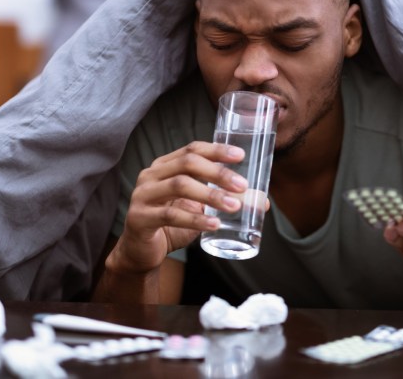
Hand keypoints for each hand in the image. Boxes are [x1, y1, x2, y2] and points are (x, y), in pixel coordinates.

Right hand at [106, 141, 248, 275]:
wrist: (141, 253)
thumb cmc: (172, 226)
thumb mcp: (200, 210)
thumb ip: (224, 201)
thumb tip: (262, 202)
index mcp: (165, 166)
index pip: (192, 149)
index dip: (216, 150)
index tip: (240, 156)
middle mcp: (151, 175)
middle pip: (187, 163)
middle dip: (218, 173)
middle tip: (242, 185)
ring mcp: (142, 195)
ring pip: (180, 185)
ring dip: (210, 195)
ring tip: (233, 206)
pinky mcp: (139, 218)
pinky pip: (170, 215)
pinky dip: (195, 219)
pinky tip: (214, 225)